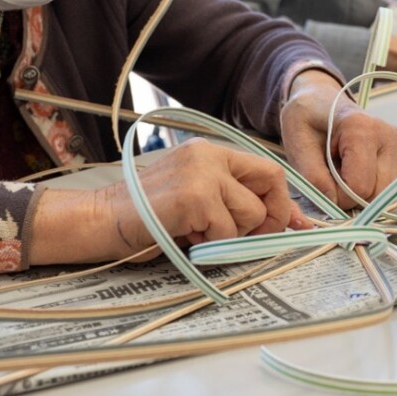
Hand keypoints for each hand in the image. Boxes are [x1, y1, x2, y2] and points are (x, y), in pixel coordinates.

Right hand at [29, 141, 307, 264]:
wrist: (98, 220)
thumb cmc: (145, 218)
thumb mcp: (195, 200)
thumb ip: (232, 202)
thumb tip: (283, 222)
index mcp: (209, 152)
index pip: (267, 170)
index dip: (286, 201)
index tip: (298, 225)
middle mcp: (209, 155)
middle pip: (270, 183)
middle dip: (271, 216)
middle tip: (249, 237)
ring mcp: (202, 173)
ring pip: (251, 212)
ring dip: (231, 234)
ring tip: (198, 233)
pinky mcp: (194, 196)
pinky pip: (226, 230)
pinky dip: (211, 243)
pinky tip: (185, 236)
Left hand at [279, 70, 396, 208]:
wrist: (320, 101)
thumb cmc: (306, 119)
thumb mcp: (298, 144)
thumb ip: (314, 177)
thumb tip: (333, 204)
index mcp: (362, 129)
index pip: (359, 187)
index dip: (338, 197)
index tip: (323, 182)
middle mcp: (389, 136)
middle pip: (377, 193)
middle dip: (351, 197)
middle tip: (332, 179)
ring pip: (385, 194)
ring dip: (361, 193)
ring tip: (343, 171)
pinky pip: (387, 187)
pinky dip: (370, 186)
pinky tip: (355, 170)